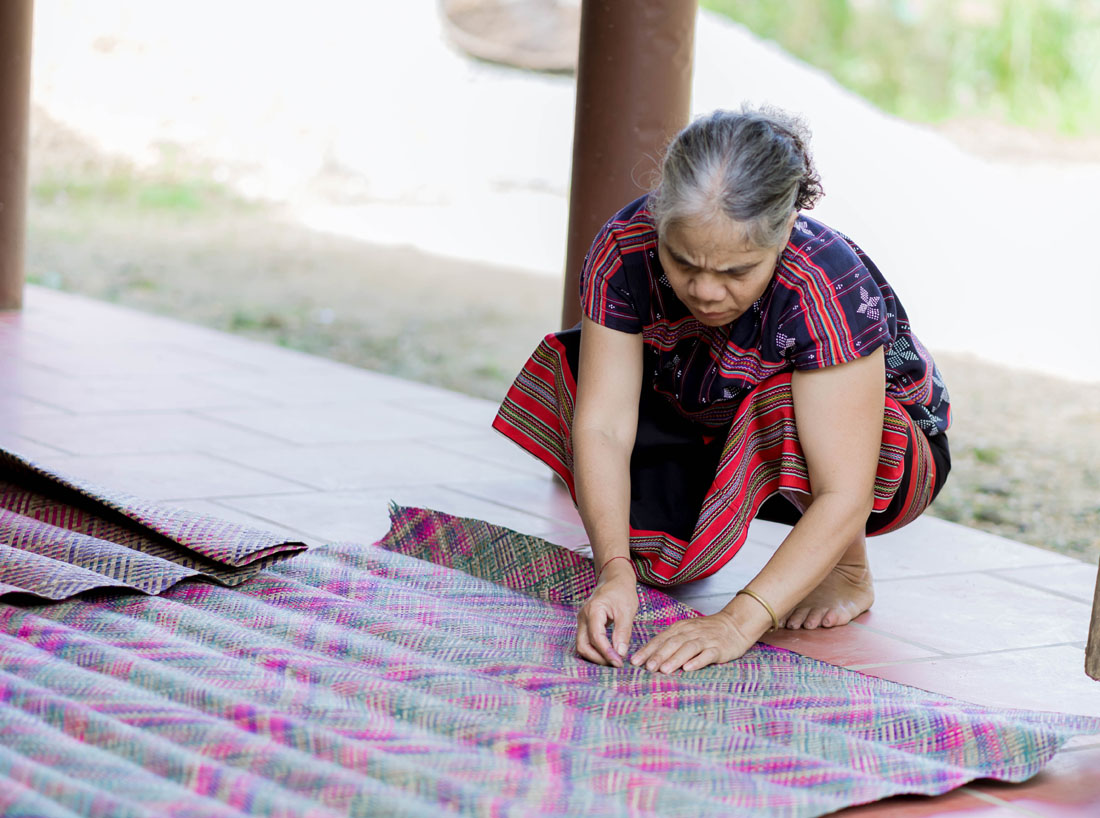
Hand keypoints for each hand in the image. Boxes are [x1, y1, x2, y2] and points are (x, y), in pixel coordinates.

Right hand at [575, 565, 637, 667]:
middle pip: (583, 645)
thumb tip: (620, 653)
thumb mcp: (627, 611)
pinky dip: (595, 650)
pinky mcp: (585, 624)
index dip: (606, 652)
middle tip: (615, 663)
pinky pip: (586, 641)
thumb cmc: (622, 592)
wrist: (615, 579)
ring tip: (613, 660)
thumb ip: (623, 632)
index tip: (619, 662)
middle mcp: (583, 616)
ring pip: (582, 645)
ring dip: (595, 656)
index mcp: (593, 610)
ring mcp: (582, 620)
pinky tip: (608, 653)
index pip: (596, 637)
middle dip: (598, 658)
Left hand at [630, 610, 754, 673]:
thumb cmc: (706, 631)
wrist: (735, 624)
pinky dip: (697, 661)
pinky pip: (707, 655)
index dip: (648, 650)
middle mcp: (691, 632)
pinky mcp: (719, 648)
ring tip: (664, 670)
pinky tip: (688, 668)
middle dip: (659, 655)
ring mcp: (705, 640)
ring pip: (688, 648)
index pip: (661, 639)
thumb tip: (649, 656)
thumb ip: (671, 641)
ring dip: (675, 659)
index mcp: (680, 628)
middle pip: (672, 643)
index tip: (635, 661)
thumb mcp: (686, 631)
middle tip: (647, 667)